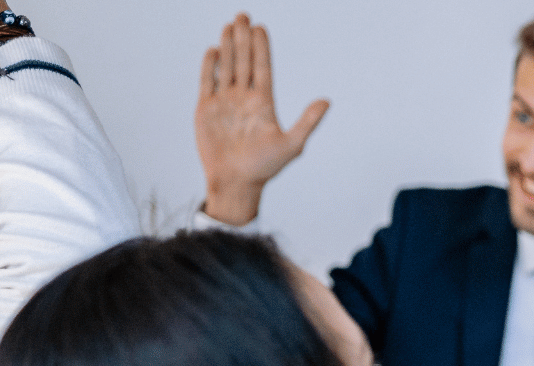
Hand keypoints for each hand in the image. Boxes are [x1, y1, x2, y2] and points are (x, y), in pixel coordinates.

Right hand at [195, 13, 328, 226]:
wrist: (235, 182)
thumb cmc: (265, 167)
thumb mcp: (292, 144)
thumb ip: (308, 121)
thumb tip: (327, 101)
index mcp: (264, 103)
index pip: (263, 68)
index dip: (262, 48)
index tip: (261, 28)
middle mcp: (244, 98)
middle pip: (244, 61)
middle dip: (243, 38)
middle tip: (243, 15)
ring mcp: (225, 102)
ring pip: (227, 67)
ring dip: (228, 46)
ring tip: (230, 25)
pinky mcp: (206, 108)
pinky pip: (207, 81)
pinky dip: (210, 66)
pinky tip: (214, 50)